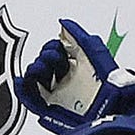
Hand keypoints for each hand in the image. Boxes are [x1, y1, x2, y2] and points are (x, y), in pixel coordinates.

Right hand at [15, 19, 134, 132]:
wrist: (112, 105)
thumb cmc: (109, 82)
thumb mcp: (94, 51)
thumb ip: (78, 36)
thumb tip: (63, 23)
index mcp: (76, 68)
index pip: (54, 54)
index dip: (51, 48)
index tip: (56, 46)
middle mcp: (66, 82)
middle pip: (43, 67)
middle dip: (44, 58)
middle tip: (53, 58)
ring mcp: (58, 97)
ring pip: (35, 82)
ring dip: (33, 71)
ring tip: (42, 68)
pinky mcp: (52, 110)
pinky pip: (31, 100)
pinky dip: (24, 90)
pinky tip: (23, 82)